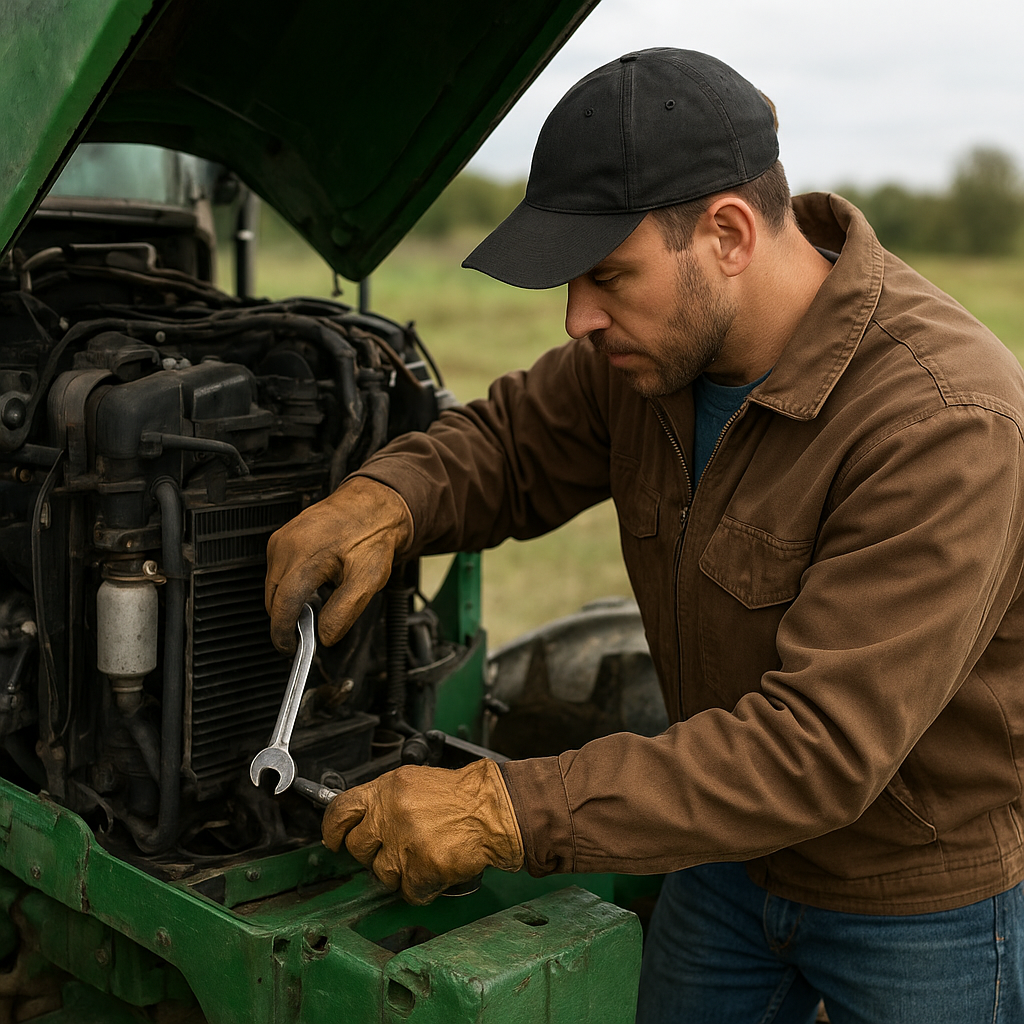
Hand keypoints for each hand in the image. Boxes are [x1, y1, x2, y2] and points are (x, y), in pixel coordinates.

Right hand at [265, 476, 413, 652]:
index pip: (281, 607)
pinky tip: (313, 583)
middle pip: (273, 599)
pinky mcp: (282, 537)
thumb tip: (325, 637)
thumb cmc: (372, 535)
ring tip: (318, 599)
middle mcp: (285, 546)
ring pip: (273, 586)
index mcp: (303, 557)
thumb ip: (343, 612)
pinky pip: (278, 570)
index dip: (284, 633)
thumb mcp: (367, 580)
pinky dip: (290, 584)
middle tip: (310, 628)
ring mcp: (281, 540)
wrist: (375, 505)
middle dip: (287, 619)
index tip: (291, 648)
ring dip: (289, 601)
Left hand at [322, 759, 523, 904]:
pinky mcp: (421, 868)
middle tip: (397, 847)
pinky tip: (435, 868)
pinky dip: (421, 886)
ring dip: (400, 871)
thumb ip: (385, 800)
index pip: (340, 810)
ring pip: (381, 874)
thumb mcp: (415, 782)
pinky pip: (407, 891)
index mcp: (387, 789)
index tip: (333, 839)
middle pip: (358, 848)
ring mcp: (405, 843)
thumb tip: (361, 820)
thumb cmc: (461, 796)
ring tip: (423, 854)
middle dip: (374, 853)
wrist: (495, 809)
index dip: (332, 829)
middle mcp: (391, 814)